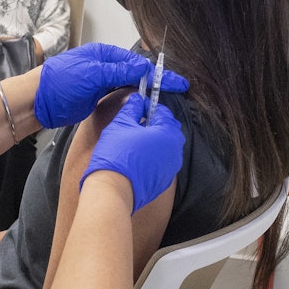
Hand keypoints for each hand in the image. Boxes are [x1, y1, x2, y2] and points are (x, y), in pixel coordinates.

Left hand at [34, 43, 188, 127]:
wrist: (36, 101)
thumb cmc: (60, 83)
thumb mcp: (91, 74)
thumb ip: (117, 72)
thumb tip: (143, 70)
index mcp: (103, 54)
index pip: (135, 62)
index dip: (156, 73)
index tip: (176, 82)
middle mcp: (104, 65)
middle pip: (135, 72)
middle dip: (156, 80)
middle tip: (179, 89)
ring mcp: (100, 81)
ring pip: (129, 84)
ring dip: (146, 90)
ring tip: (166, 97)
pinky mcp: (96, 96)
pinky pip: (120, 95)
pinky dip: (134, 98)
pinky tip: (145, 103)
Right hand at [79, 93, 184, 212]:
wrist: (113, 189)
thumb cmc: (116, 154)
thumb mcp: (121, 124)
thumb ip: (132, 108)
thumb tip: (138, 99)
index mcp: (167, 133)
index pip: (163, 112)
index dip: (148, 106)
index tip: (136, 107)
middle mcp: (175, 151)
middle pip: (167, 129)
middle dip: (153, 123)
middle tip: (134, 123)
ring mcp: (171, 168)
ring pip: (165, 146)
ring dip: (153, 140)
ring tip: (132, 141)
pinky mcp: (164, 180)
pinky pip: (161, 162)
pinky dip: (152, 156)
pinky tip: (135, 157)